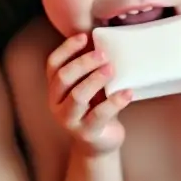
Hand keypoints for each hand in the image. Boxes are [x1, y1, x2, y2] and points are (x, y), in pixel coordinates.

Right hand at [46, 33, 131, 154]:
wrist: (100, 143)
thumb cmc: (96, 107)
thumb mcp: (91, 86)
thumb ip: (92, 68)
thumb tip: (106, 37)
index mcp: (56, 89)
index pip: (53, 64)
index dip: (66, 49)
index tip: (85, 37)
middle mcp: (56, 104)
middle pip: (63, 78)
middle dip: (84, 63)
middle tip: (104, 54)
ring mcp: (69, 120)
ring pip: (77, 96)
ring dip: (96, 79)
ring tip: (113, 69)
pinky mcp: (87, 133)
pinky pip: (99, 115)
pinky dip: (115, 102)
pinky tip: (128, 92)